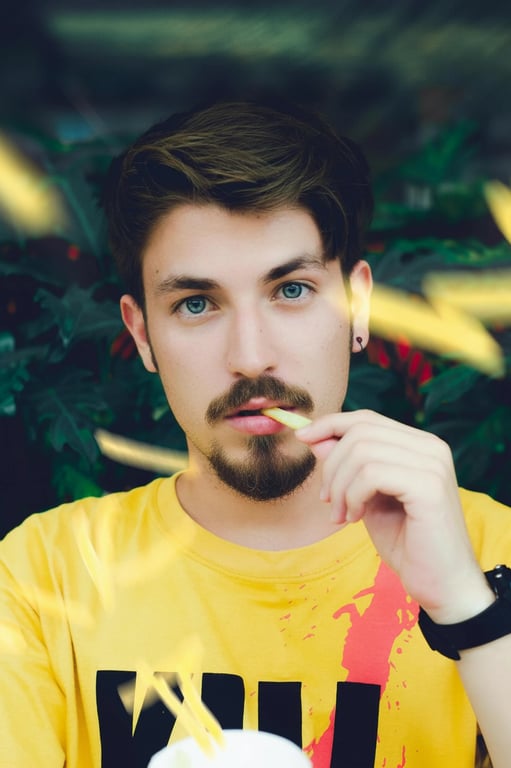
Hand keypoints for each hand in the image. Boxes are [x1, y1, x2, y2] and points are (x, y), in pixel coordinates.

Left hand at [296, 410, 493, 622]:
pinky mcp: (428, 486)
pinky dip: (353, 496)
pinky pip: (371, 474)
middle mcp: (431, 447)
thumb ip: (348, 467)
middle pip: (360, 431)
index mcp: (420, 445)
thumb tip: (316, 438)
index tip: (303, 437)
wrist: (441, 584)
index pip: (367, 419)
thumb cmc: (406, 542)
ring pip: (361, 451)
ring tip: (341, 515)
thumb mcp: (367, 497)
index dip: (331, 424)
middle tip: (328, 501)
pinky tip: (355, 518)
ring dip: (340, 486)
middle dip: (332, 465)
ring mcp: (432, 464)